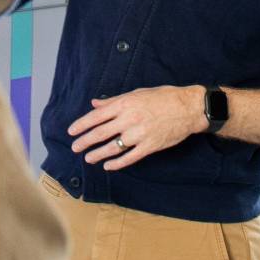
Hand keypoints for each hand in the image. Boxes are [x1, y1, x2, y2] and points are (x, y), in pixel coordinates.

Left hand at [69, 86, 204, 171]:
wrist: (188, 108)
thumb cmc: (163, 97)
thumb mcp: (137, 93)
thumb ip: (114, 100)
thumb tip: (95, 103)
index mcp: (125, 104)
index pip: (96, 116)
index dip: (81, 125)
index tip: (71, 131)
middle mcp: (129, 119)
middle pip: (101, 133)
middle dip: (85, 142)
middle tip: (75, 147)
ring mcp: (139, 134)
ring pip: (113, 148)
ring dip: (98, 154)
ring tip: (89, 158)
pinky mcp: (150, 146)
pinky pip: (130, 157)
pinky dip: (117, 163)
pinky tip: (108, 165)